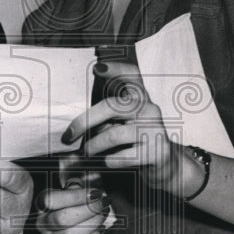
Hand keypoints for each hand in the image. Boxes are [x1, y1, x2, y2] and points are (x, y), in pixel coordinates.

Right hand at [36, 181, 107, 233]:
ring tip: (102, 216)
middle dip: (88, 210)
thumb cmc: (74, 213)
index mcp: (42, 206)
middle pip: (62, 218)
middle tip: (103, 204)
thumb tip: (90, 189)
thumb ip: (77, 190)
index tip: (94, 193)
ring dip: (91, 225)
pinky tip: (99, 231)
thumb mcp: (72, 197)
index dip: (75, 196)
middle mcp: (42, 224)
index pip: (51, 199)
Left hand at [63, 61, 181, 192]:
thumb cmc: (134, 140)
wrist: (165, 165)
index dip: (115, 69)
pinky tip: (106, 162)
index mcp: (139, 97)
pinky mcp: (157, 150)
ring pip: (113, 135)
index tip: (97, 68)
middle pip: (111, 107)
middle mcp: (149, 108)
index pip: (131, 74)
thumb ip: (104, 116)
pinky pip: (123, 156)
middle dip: (83, 122)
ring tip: (86, 153)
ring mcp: (155, 128)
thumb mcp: (121, 122)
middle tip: (68, 137)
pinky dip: (108, 161)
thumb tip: (73, 126)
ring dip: (94, 147)